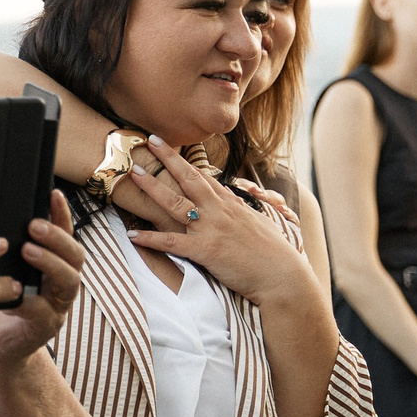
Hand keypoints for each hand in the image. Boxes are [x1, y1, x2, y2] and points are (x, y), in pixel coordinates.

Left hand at [0, 191, 82, 367]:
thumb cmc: (0, 303)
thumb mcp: (4, 271)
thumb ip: (6, 251)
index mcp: (54, 265)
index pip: (65, 234)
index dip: (62, 215)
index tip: (53, 194)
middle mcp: (62, 283)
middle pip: (76, 256)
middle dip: (57, 238)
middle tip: (35, 226)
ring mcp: (58, 306)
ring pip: (69, 281)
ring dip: (51, 262)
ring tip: (28, 250)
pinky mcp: (46, 327)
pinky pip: (44, 311)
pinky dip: (30, 301)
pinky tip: (16, 294)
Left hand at [120, 136, 315, 309]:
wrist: (283, 276)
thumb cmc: (275, 255)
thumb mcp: (259, 225)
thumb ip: (243, 213)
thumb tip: (237, 205)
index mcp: (232, 205)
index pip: (205, 178)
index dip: (187, 162)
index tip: (171, 148)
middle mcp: (219, 211)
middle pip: (189, 179)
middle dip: (168, 159)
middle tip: (149, 141)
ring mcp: (211, 228)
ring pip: (176, 203)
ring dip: (153, 187)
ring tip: (134, 173)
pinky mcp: (206, 250)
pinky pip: (172, 242)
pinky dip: (151, 238)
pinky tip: (133, 234)